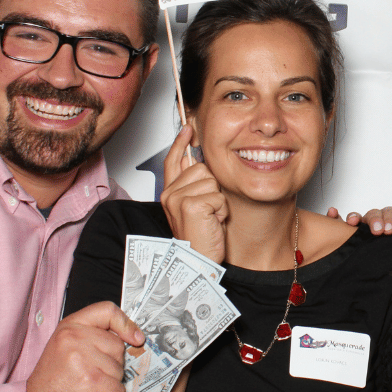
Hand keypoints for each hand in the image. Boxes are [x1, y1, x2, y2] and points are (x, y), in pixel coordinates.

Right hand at [26, 301, 143, 391]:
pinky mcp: (92, 382)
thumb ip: (91, 338)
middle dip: (111, 366)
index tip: (135, 338)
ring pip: (120, 371)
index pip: (107, 310)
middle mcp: (75, 339)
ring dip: (109, 386)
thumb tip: (133, 337)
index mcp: (69, 327)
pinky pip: (119, 391)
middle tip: (88, 378)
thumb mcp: (66, 349)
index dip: (126, 324)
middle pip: (119, 346)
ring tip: (86, 390)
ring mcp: (83, 360)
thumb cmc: (52, 385)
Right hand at [161, 125, 228, 261]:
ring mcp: (177, 199)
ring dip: (218, 200)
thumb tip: (198, 161)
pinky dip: (222, 210)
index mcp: (169, 193)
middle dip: (212, 188)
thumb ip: (195, 186)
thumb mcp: (197, 208)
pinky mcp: (190, 205)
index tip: (188, 129)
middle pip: (201, 168)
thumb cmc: (201, 238)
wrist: (198, 263)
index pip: (173, 161)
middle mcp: (169, 194)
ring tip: (210, 218)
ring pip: (211, 180)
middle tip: (208, 212)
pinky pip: (218, 196)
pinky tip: (213, 222)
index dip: (181, 143)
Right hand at [326, 206, 391, 253]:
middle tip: (377, 231)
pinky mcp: (347, 237)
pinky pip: (339, 224)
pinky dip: (336, 217)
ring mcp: (361, 231)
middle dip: (375, 219)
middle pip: (374, 214)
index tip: (390, 230)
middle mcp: (376, 226)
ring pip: (357, 218)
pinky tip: (333, 214)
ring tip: (352, 222)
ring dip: (355, 216)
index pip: (391, 215)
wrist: (389, 280)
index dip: (390, 219)